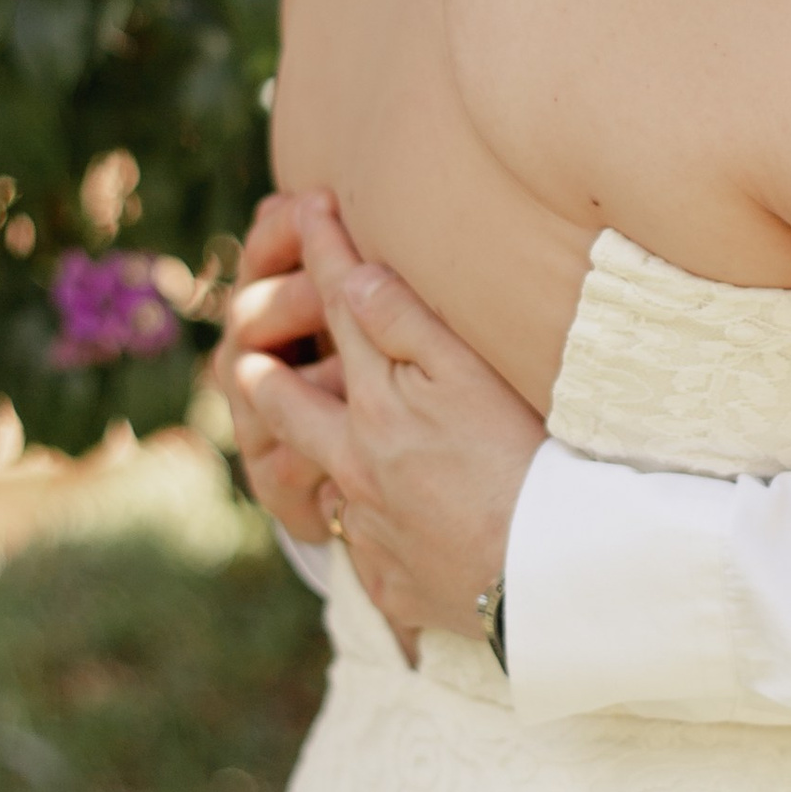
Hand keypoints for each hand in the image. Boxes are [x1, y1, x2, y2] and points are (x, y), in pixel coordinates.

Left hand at [241, 192, 545, 653]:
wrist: (546, 576)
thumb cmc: (520, 460)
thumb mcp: (468, 375)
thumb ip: (406, 322)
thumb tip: (353, 275)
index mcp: (373, 406)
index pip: (340, 310)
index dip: (322, 250)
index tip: (307, 206)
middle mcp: (357, 468)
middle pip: (295, 414)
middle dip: (268, 383)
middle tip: (245, 367)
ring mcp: (375, 531)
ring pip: (330, 491)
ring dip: (322, 469)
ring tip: (325, 461)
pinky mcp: (400, 585)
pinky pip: (378, 558)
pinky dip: (382, 542)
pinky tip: (400, 540)